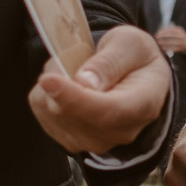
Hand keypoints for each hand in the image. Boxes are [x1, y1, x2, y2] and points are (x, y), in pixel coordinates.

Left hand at [30, 25, 171, 154]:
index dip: (74, 98)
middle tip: (73, 55)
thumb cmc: (135, 58)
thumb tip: (84, 82)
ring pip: (53, 114)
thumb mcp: (130, 44)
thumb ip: (110, 61)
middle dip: (60, 81)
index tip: (48, 79)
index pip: (106, 111)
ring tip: (74, 68)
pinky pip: (43, 113)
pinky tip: (65, 84)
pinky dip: (46, 93)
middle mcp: (120, 132)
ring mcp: (95, 141)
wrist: (136, 77)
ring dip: (53, 84)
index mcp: (142, 105)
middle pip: (74, 117)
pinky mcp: (72, 140)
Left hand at [154, 24, 185, 54]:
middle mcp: (182, 35)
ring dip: (164, 43)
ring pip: (172, 42)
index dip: (163, 32)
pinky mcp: (183, 48)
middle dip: (163, 37)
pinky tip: (162, 48)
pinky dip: (168, 48)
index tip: (157, 34)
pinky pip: (174, 48)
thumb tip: (159, 32)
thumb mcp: (176, 32)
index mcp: (180, 30)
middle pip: (171, 35)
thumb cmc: (179, 37)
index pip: (170, 29)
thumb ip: (169, 31)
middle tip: (156, 38)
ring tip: (158, 43)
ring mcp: (183, 42)